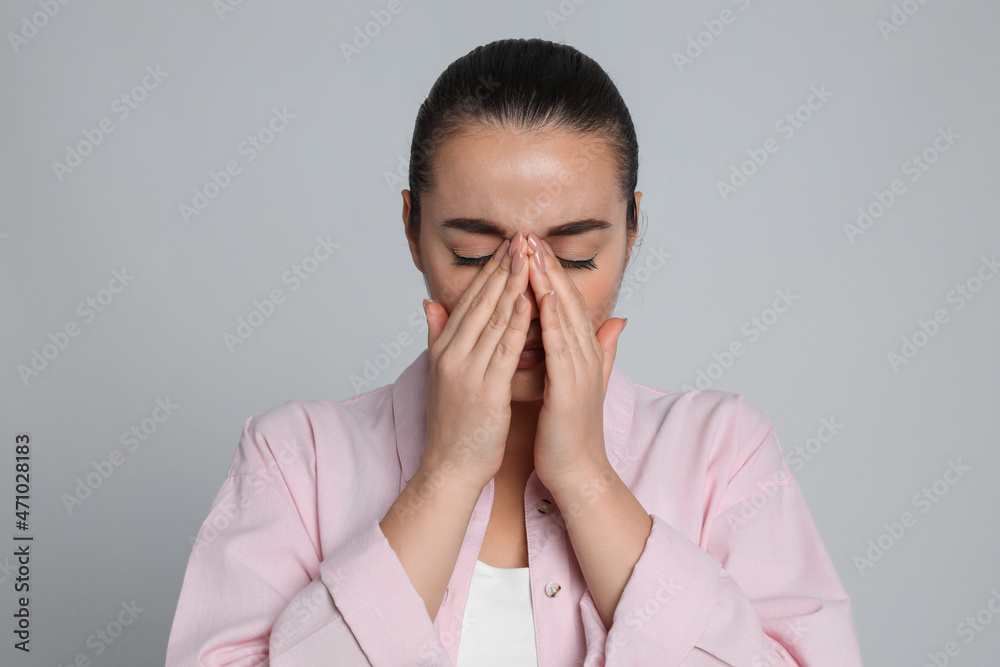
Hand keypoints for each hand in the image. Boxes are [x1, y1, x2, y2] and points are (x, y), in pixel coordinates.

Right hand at [421, 232, 532, 489]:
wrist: (449, 469)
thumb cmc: (453, 426)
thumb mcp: (440, 376)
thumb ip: (438, 338)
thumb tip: (429, 305)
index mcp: (443, 350)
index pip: (467, 301)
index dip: (488, 271)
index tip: (506, 246)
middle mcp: (451, 355)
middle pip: (479, 303)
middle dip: (502, 268)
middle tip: (520, 238)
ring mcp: (466, 372)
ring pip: (492, 320)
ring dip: (512, 285)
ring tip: (528, 256)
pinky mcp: (484, 391)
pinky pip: (504, 350)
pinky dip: (516, 323)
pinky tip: (528, 300)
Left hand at [523, 232, 626, 491]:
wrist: (578, 473)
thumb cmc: (570, 433)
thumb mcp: (582, 384)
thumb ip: (599, 352)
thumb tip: (617, 322)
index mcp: (583, 355)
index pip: (569, 304)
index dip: (554, 273)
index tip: (535, 246)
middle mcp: (586, 357)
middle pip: (569, 301)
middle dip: (550, 267)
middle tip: (531, 235)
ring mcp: (580, 371)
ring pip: (565, 317)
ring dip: (550, 282)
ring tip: (534, 252)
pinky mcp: (571, 388)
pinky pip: (561, 348)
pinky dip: (554, 320)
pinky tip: (545, 296)